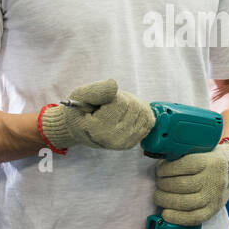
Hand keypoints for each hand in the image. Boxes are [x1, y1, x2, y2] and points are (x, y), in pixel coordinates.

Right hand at [40, 79, 155, 150]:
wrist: (79, 129)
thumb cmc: (79, 111)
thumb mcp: (80, 95)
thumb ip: (96, 90)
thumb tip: (114, 85)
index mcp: (98, 130)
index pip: (122, 103)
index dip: (114, 95)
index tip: (102, 102)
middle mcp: (113, 140)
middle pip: (135, 107)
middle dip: (125, 98)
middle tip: (110, 103)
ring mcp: (124, 143)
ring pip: (144, 112)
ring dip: (133, 104)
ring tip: (117, 108)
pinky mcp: (132, 142)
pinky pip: (148, 121)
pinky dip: (141, 112)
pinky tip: (127, 114)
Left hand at [153, 141, 228, 227]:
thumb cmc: (209, 160)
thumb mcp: (201, 150)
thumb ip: (183, 154)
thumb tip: (160, 162)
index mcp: (210, 161)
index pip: (185, 165)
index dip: (167, 169)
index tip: (159, 171)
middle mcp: (214, 179)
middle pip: (182, 185)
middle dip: (164, 185)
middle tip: (158, 184)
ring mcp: (214, 196)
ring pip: (186, 202)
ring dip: (167, 201)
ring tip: (158, 197)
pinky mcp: (213, 210)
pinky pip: (194, 218)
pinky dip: (177, 217)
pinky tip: (166, 214)